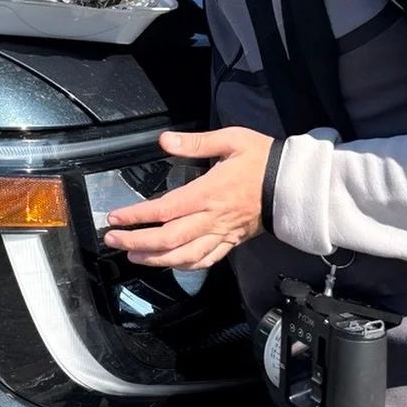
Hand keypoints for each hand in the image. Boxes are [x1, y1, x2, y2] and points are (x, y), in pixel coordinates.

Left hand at [103, 128, 273, 269]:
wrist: (293, 184)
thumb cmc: (263, 160)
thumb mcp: (231, 140)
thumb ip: (195, 142)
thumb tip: (165, 141)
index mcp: (208, 192)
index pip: (164, 210)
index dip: (136, 217)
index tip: (116, 218)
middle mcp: (212, 218)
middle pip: (168, 239)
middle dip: (137, 243)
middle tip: (114, 241)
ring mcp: (222, 233)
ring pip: (185, 256)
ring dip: (156, 260)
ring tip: (134, 257)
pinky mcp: (231, 241)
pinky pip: (206, 260)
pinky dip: (185, 266)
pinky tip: (171, 264)